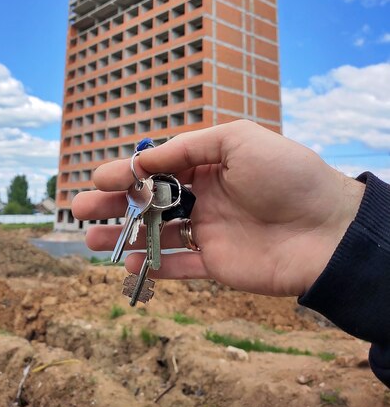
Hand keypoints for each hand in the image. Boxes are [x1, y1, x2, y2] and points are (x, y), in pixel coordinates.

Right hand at [72, 120, 364, 296]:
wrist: (327, 227)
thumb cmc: (287, 174)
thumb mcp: (237, 139)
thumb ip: (187, 147)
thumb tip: (143, 158)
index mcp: (210, 165)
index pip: (159, 168)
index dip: (127, 172)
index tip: (99, 177)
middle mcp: (205, 197)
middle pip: (148, 202)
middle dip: (113, 204)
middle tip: (79, 209)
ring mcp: (208, 232)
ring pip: (155, 235)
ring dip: (122, 237)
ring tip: (90, 239)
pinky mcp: (216, 265)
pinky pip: (176, 267)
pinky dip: (150, 266)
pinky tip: (126, 262)